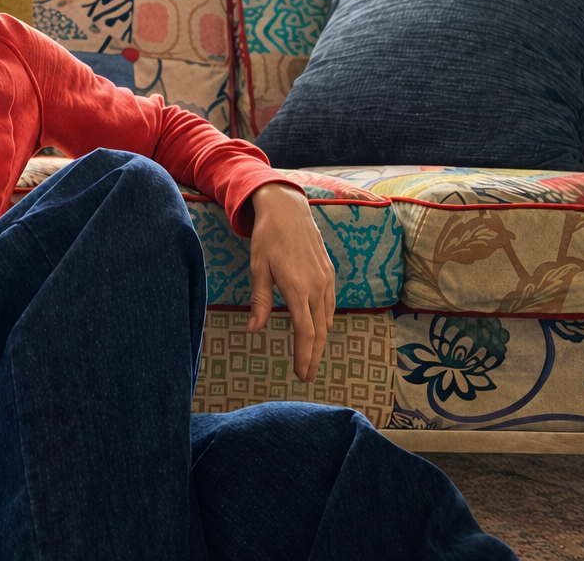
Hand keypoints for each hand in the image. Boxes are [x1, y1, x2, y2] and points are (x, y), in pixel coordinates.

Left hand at [246, 182, 334, 383]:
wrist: (288, 209)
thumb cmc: (268, 237)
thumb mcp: (258, 268)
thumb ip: (259, 301)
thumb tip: (253, 330)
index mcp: (298, 288)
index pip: (306, 331)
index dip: (304, 355)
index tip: (302, 373)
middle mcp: (317, 286)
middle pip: (320, 330)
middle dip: (314, 355)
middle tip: (307, 375)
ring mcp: (326, 279)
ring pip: (327, 318)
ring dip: (320, 339)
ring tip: (311, 355)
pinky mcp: (329, 273)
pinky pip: (330, 303)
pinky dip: (325, 320)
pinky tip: (318, 327)